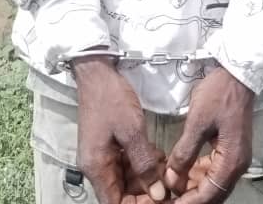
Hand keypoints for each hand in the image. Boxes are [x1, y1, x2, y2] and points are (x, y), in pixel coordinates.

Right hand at [73, 55, 166, 203]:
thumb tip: (158, 194)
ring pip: (124, 180)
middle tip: (167, 182)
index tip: (160, 199)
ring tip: (164, 167)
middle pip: (121, 194)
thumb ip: (144, 164)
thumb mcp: (131, 130)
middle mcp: (95, 167)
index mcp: (97, 168)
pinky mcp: (106, 146)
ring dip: (145, 177)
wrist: (97, 71)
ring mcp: (100, 156)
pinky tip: (155, 155)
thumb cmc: (111, 98)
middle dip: (145, 192)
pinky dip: (140, 163)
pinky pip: (124, 165)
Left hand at [163, 66, 254, 202]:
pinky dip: (199, 174)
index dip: (187, 202)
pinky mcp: (232, 149)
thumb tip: (171, 179)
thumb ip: (184, 153)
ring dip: (194, 187)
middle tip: (167, 197)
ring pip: (213, 184)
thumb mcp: (197, 122)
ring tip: (171, 185)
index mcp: (231, 161)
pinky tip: (184, 171)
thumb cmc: (219, 94)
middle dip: (190, 197)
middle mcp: (237, 165)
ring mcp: (236, 158)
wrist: (237, 74)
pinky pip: (215, 171)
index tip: (168, 203)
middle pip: (213, 194)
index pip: (208, 195)